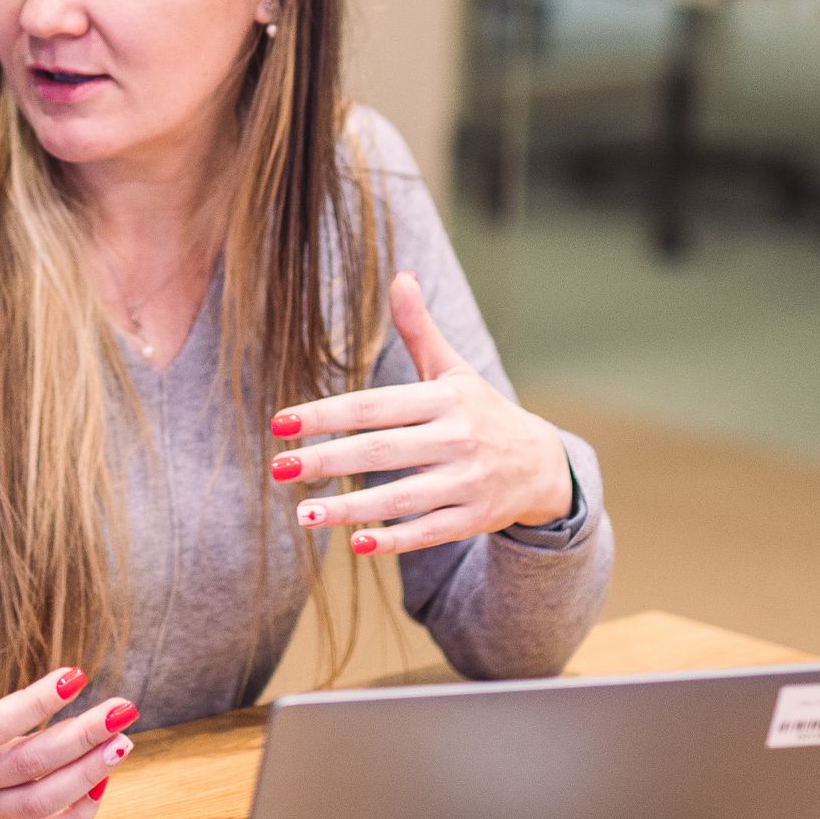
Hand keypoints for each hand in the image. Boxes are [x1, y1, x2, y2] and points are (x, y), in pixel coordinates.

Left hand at [268, 271, 572, 555]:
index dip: (327, 413)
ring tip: (302, 515)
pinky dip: (395, 540)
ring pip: (402, 497)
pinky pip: (430, 532)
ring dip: (351, 509)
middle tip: (277, 468)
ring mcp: (468, 481)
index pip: (375, 405)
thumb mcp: (454, 369)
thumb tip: (401, 274)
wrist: (542, 464)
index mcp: (445, 399)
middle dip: (327, 460)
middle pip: (382, 450)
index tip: (282, 422)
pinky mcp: (475, 518)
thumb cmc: (481, 412)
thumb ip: (420, 329)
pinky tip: (356, 544)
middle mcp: (457, 438)